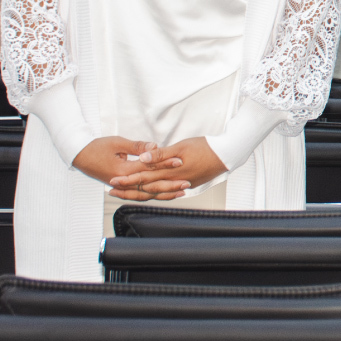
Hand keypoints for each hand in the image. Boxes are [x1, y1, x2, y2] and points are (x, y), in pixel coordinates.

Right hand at [73, 137, 172, 191]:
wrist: (79, 156)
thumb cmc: (97, 147)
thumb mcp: (117, 143)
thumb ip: (137, 147)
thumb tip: (155, 147)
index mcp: (123, 170)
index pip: (148, 168)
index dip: (164, 164)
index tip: (180, 161)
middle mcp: (124, 181)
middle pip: (150, 185)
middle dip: (169, 185)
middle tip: (187, 183)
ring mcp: (122, 186)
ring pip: (146, 193)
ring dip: (164, 193)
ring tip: (181, 192)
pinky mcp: (122, 186)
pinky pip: (140, 193)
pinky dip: (153, 194)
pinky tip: (164, 194)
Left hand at [106, 136, 225, 200]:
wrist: (227, 154)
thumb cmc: (206, 147)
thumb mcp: (181, 146)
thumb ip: (160, 155)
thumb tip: (142, 159)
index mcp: (171, 172)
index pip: (144, 178)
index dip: (127, 179)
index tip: (113, 180)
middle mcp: (175, 182)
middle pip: (147, 189)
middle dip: (129, 189)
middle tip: (113, 190)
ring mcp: (182, 185)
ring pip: (157, 192)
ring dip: (140, 192)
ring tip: (127, 192)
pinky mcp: (188, 184)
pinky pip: (167, 192)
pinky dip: (156, 193)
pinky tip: (152, 193)